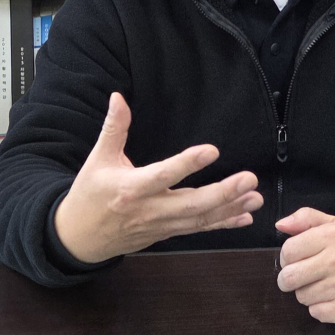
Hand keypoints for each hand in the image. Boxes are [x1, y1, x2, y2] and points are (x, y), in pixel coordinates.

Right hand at [54, 92, 263, 262]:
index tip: (212, 150)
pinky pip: (198, 229)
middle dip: (223, 193)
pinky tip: (245, 217)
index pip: (163, 175)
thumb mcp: (97, 158)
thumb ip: (113, 128)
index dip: (187, 164)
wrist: (79, 238)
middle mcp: (150, 209)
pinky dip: (223, 224)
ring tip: (255, 196)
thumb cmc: (89, 194)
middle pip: (190, 204)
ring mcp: (161, 225)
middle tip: (249, 179)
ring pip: (199, 219)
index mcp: (131, 188)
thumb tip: (118, 96)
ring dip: (230, 209)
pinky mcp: (167, 232)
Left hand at [275, 208, 334, 326]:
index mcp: (332, 236)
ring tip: (323, 283)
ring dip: (307, 291)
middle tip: (302, 274)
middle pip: (289, 278)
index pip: (288, 251)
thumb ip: (306, 218)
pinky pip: (316, 313)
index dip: (288, 256)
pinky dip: (321, 306)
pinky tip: (334, 296)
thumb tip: (280, 225)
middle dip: (290, 277)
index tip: (297, 257)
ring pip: (301, 297)